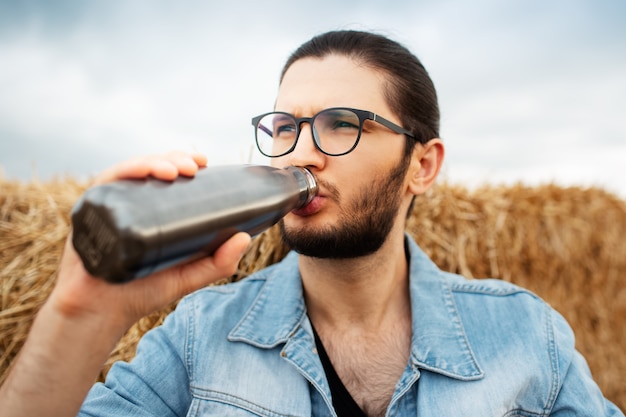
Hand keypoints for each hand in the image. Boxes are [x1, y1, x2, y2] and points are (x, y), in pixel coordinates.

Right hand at [52, 150, 251, 329]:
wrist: (101, 313)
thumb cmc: (143, 294)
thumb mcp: (189, 278)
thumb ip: (219, 263)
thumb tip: (245, 237)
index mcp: (156, 213)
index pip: (170, 178)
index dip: (186, 163)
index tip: (204, 161)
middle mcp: (134, 205)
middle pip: (152, 169)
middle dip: (174, 159)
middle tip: (193, 166)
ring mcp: (113, 206)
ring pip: (131, 171)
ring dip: (153, 162)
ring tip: (174, 170)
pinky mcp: (91, 211)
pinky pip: (106, 183)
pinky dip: (125, 172)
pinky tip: (142, 173)